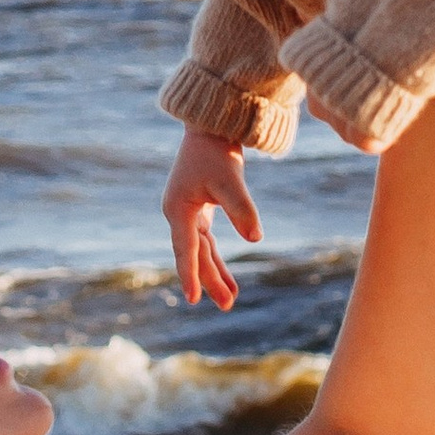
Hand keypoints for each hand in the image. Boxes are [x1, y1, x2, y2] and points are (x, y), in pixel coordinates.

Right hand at [164, 126, 261, 309]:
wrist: (211, 127)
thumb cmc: (216, 152)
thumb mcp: (230, 180)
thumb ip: (242, 209)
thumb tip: (256, 238)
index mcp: (178, 209)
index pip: (186, 248)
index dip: (190, 274)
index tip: (193, 299)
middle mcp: (179, 214)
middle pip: (195, 254)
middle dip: (210, 281)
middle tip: (227, 306)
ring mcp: (188, 213)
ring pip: (202, 251)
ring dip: (215, 274)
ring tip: (230, 300)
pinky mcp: (199, 210)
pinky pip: (206, 243)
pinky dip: (217, 259)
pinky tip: (227, 278)